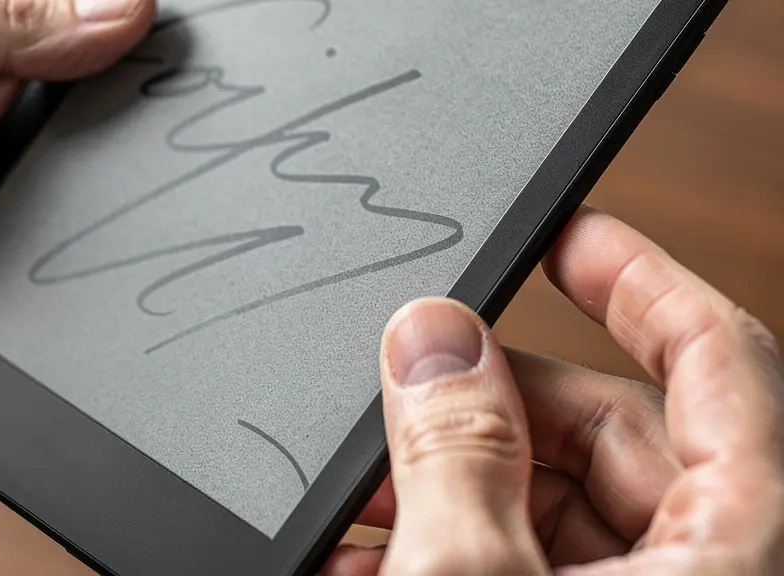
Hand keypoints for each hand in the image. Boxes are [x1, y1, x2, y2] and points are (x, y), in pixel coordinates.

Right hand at [326, 206, 783, 574]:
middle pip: (607, 427)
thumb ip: (456, 454)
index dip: (636, 276)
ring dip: (446, 489)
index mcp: (744, 541)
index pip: (717, 353)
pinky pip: (534, 561)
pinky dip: (454, 546)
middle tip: (401, 395)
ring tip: (362, 501)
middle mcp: (715, 565)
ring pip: (557, 502)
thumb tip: (432, 340)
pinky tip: (368, 556)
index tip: (565, 235)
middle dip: (484, 407)